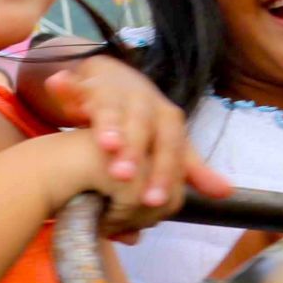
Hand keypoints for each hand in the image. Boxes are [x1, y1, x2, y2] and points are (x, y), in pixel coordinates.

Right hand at [41, 61, 229, 230]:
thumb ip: (191, 170)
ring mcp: (116, 91)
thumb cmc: (146, 123)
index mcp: (167, 120)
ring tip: (104, 144)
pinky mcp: (87, 82)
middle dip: (133, 151)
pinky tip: (57, 86)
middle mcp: (144, 103)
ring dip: (109, 124)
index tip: (152, 202)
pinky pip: (77, 83)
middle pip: (142, 127)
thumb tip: (225, 194)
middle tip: (122, 177)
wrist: (120, 80)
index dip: (163, 173)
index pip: (170, 147)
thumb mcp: (169, 144)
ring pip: (113, 106)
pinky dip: (67, 85)